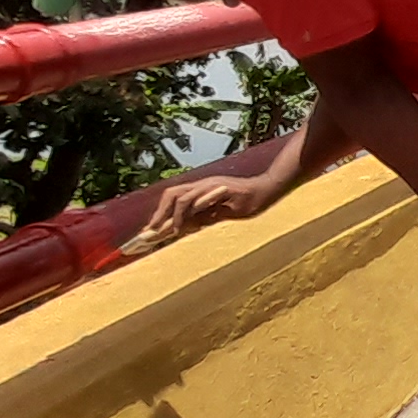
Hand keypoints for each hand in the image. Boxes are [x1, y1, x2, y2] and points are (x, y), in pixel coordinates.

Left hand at [141, 169, 284, 239]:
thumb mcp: (222, 213)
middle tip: (150, 232)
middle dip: (158, 213)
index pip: (175, 199)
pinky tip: (184, 226)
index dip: (160, 214)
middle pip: (172, 194)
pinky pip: (198, 199)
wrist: (268, 189)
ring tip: (167, 232)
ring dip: (171, 216)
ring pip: (181, 197)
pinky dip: (187, 213)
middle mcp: (203, 185)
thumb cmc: (248, 201)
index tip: (149, 231)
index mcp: (201, 190)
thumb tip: (187, 227)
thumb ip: (205, 218)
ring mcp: (211, 186)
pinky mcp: (220, 190)